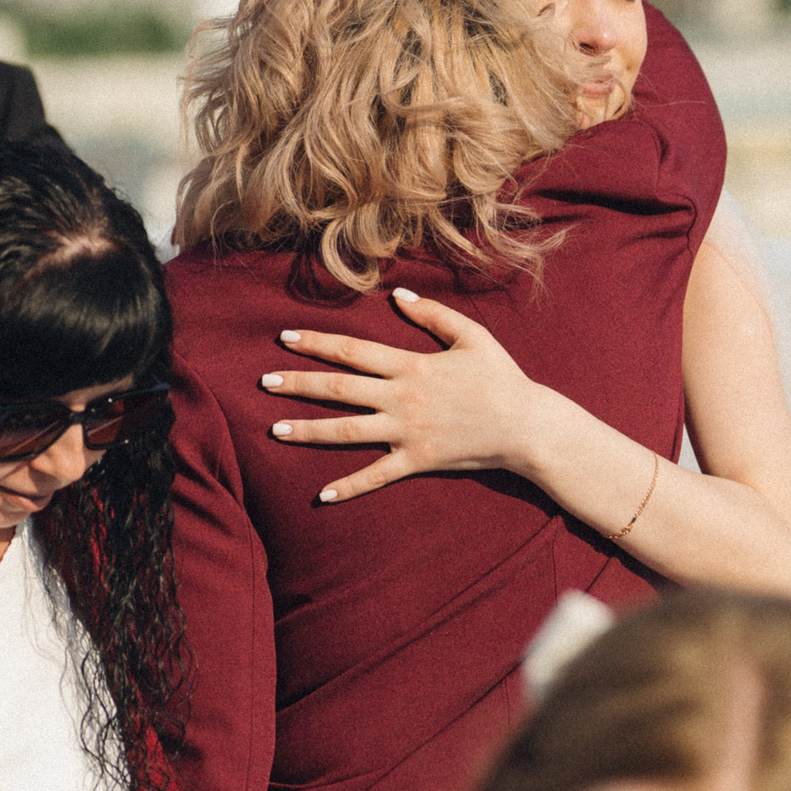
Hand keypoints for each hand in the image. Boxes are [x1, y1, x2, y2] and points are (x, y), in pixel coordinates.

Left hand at [261, 288, 550, 502]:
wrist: (527, 427)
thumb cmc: (501, 378)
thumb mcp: (472, 337)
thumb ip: (433, 315)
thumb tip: (398, 295)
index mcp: (411, 366)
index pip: (353, 351)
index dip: (316, 343)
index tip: (284, 338)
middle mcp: (402, 399)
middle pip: (339, 389)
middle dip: (298, 384)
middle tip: (263, 381)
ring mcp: (407, 433)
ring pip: (347, 431)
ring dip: (308, 430)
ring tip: (274, 429)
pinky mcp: (417, 461)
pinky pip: (376, 477)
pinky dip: (349, 487)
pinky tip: (321, 495)